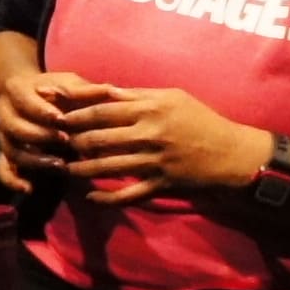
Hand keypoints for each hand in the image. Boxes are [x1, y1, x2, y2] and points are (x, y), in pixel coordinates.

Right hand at [0, 66, 90, 192]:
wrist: (27, 94)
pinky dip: (12, 181)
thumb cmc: (53, 88)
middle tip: (65, 141)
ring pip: (11, 151)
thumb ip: (85, 90)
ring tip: (59, 165)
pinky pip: (1, 170)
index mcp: (15, 90)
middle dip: (40, 136)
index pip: (25, 102)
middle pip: (15, 128)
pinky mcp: (3, 153)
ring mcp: (1, 135)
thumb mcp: (68, 82)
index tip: (62, 119)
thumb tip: (111, 91)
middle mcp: (2, 113)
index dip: (42, 112)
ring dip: (34, 160)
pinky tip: (28, 189)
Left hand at [47, 80, 268, 205]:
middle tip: (57, 143)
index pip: (103, 109)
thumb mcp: (174, 97)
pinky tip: (91, 197)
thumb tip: (105, 91)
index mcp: (151, 108)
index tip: (56, 115)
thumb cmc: (202, 120)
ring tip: (66, 169)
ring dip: (83, 170)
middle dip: (74, 141)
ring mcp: (155, 161)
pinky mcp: (161, 184)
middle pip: (100, 137)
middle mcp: (150, 133)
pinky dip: (107, 197)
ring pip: (108, 167)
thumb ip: (138, 95)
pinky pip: (128, 194)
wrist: (233, 155)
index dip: (76, 112)